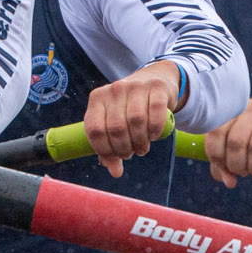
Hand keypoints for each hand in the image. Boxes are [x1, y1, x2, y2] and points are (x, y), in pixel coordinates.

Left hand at [82, 60, 181, 176]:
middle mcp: (114, 89)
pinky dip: (154, 130)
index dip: (104, 150)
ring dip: (140, 142)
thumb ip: (109, 147)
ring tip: (141, 148)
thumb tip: (115, 172)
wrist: (154, 79)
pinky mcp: (157, 88)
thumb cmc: (129, 107)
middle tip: (130, 153)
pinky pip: (156, 114)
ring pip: (136, 121)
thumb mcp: (114, 123)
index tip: (115, 158)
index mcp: (97, 98)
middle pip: (116, 128)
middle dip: (124, 148)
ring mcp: (136, 86)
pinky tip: (153, 136)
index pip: (94, 129)